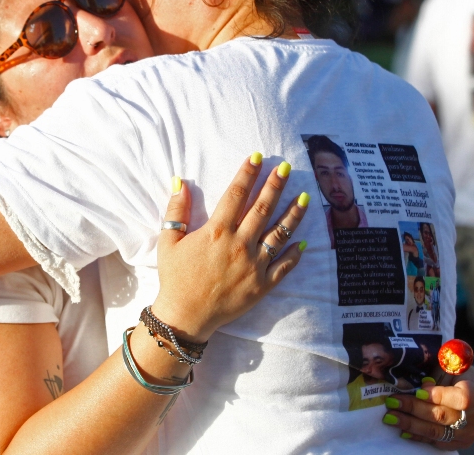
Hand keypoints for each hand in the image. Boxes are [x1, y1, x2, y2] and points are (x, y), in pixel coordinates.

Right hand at [151, 155, 308, 342]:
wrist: (185, 316)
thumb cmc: (175, 278)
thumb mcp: (169, 242)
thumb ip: (176, 211)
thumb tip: (179, 182)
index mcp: (217, 231)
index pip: (236, 194)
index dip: (247, 174)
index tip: (258, 157)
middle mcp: (239, 244)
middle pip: (262, 208)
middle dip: (275, 185)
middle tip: (287, 168)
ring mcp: (254, 265)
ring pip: (279, 233)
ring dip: (293, 214)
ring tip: (304, 197)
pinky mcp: (262, 285)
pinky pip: (284, 266)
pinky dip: (295, 254)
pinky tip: (304, 241)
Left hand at [382, 368, 473, 448]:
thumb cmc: (457, 376)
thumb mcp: (450, 365)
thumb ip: (436, 371)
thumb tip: (416, 383)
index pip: (462, 398)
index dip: (440, 396)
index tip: (419, 390)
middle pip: (442, 415)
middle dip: (414, 408)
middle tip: (392, 402)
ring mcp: (468, 432)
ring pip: (436, 431)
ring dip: (410, 424)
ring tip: (390, 417)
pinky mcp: (459, 443)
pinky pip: (435, 441)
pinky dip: (417, 435)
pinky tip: (402, 429)